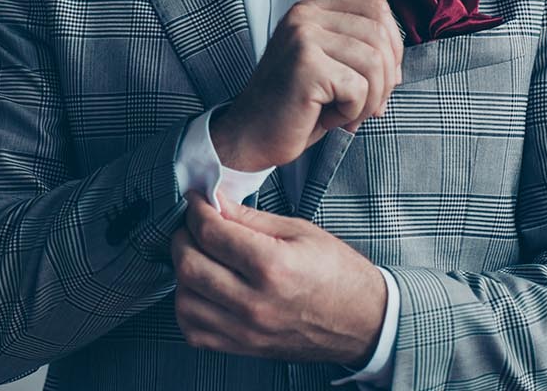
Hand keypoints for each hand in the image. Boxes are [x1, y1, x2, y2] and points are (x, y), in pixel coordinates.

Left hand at [170, 191, 386, 365]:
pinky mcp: (243, 348)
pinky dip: (189, 307)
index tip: (197, 199)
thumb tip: (213, 200)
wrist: (363, 322)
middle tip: (194, 225)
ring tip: (201, 257)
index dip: (196, 209)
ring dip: (183, 273)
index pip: (210, 233)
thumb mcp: (299, 231)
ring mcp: (247, 330)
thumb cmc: (336, 273)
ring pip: (185, 300)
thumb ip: (249, 217)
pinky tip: (203, 289)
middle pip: (189, 266)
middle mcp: (255, 303)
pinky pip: (193, 331)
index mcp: (273, 267)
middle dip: (183, 237)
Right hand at [211, 0, 402, 171]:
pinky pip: (358, 88)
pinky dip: (352, 111)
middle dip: (385, 78)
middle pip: (380, 34)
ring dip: (370, 99)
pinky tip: (329, 117)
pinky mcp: (306, 65)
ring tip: (346, 113)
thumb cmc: (296, 104)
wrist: (253, 135)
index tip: (379, 79)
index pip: (376, 7)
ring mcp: (303, 38)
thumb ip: (354, 30)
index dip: (392, 47)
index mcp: (311, 10)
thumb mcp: (330, 61)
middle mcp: (305, 16)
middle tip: (367, 105)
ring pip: (374, 62)